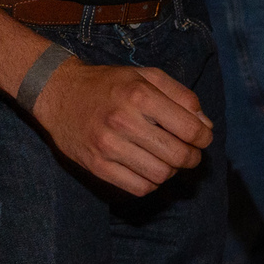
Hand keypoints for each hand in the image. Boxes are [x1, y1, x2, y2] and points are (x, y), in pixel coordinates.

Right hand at [30, 61, 211, 195]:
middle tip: (189, 154)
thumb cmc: (108, 84)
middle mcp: (123, 120)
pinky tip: (148, 169)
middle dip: (192, 158)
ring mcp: (108, 146)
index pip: (190, 129)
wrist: (58, 93)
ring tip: (167, 160)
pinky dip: (151, 183)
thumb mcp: (145, 76)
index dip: (204, 138)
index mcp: (139, 94)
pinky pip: (139, 188)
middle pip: (178, 155)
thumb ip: (181, 96)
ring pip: (160, 175)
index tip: (201, 138)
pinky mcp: (96, 166)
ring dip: (171, 171)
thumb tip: (205, 126)